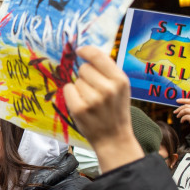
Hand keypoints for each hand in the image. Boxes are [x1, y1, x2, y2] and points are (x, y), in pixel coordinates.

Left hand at [63, 46, 143, 173]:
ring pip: (76, 80)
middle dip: (85, 76)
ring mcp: (93, 99)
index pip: (98, 56)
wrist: (113, 138)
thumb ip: (108, 71)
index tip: (79, 50)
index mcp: (120, 80)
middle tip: (94, 91)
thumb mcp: (121, 89)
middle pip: (84, 68)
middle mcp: (108, 88)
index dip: (86, 51)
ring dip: (80, 88)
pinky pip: (68, 89)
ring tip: (91, 101)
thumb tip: (88, 52)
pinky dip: (71, 96)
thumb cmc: (115, 111)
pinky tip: (81, 105)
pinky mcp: (79, 108)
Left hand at [174, 98, 189, 136]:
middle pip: (186, 106)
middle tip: (174, 112)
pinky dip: (182, 119)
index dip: (183, 100)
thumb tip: (179, 104)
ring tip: (178, 116)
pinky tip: (182, 121)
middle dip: (179, 108)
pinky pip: (185, 116)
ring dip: (180, 114)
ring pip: (185, 110)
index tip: (177, 101)